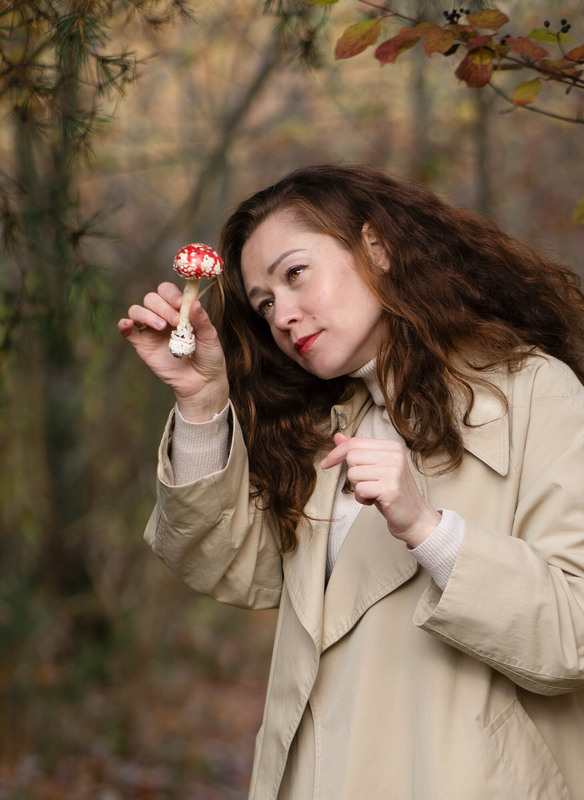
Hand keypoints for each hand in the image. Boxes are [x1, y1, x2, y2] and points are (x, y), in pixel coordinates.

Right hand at [118, 282, 228, 420]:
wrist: (202, 382)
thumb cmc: (208, 357)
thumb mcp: (210, 337)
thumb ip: (202, 320)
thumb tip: (194, 303)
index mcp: (179, 310)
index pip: (167, 292)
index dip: (171, 294)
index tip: (180, 304)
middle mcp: (162, 317)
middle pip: (151, 299)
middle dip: (162, 307)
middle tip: (175, 322)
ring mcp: (151, 331)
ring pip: (137, 310)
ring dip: (147, 315)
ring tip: (162, 327)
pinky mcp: (142, 345)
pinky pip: (128, 332)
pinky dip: (124, 325)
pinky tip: (127, 324)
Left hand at [320, 432, 440, 547]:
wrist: (414, 517)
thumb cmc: (392, 492)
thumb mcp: (374, 468)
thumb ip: (358, 451)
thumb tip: (337, 437)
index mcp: (391, 447)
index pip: (355, 442)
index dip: (336, 453)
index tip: (326, 463)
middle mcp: (394, 456)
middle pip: (352, 457)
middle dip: (353, 474)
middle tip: (367, 484)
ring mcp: (394, 471)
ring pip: (353, 474)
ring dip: (357, 488)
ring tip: (372, 493)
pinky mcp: (390, 488)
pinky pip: (359, 489)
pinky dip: (361, 498)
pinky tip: (374, 500)